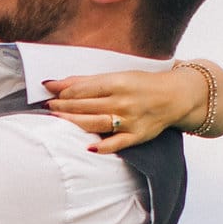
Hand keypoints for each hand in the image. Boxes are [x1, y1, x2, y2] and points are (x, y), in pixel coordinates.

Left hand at [45, 62, 222, 152]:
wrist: (175, 96)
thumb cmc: (142, 84)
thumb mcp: (117, 76)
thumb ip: (86, 81)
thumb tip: (55, 83)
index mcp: (118, 82)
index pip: (84, 88)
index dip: (63, 91)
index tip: (47, 93)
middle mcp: (123, 101)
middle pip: (86, 106)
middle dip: (63, 107)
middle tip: (46, 108)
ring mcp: (130, 120)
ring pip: (95, 123)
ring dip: (73, 122)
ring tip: (56, 120)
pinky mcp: (137, 136)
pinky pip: (118, 143)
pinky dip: (104, 146)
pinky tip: (89, 147)